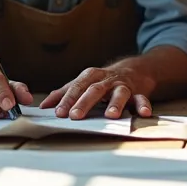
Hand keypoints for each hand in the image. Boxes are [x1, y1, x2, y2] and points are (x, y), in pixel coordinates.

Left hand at [40, 66, 155, 118]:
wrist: (134, 70)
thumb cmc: (103, 80)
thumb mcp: (83, 83)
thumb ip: (63, 93)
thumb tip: (43, 106)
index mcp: (90, 77)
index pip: (76, 88)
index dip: (67, 100)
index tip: (58, 113)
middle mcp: (106, 80)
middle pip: (94, 90)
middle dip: (84, 102)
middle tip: (75, 116)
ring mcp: (123, 85)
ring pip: (119, 93)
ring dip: (115, 103)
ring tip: (111, 115)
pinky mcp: (138, 92)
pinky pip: (141, 98)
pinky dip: (143, 105)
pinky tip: (144, 113)